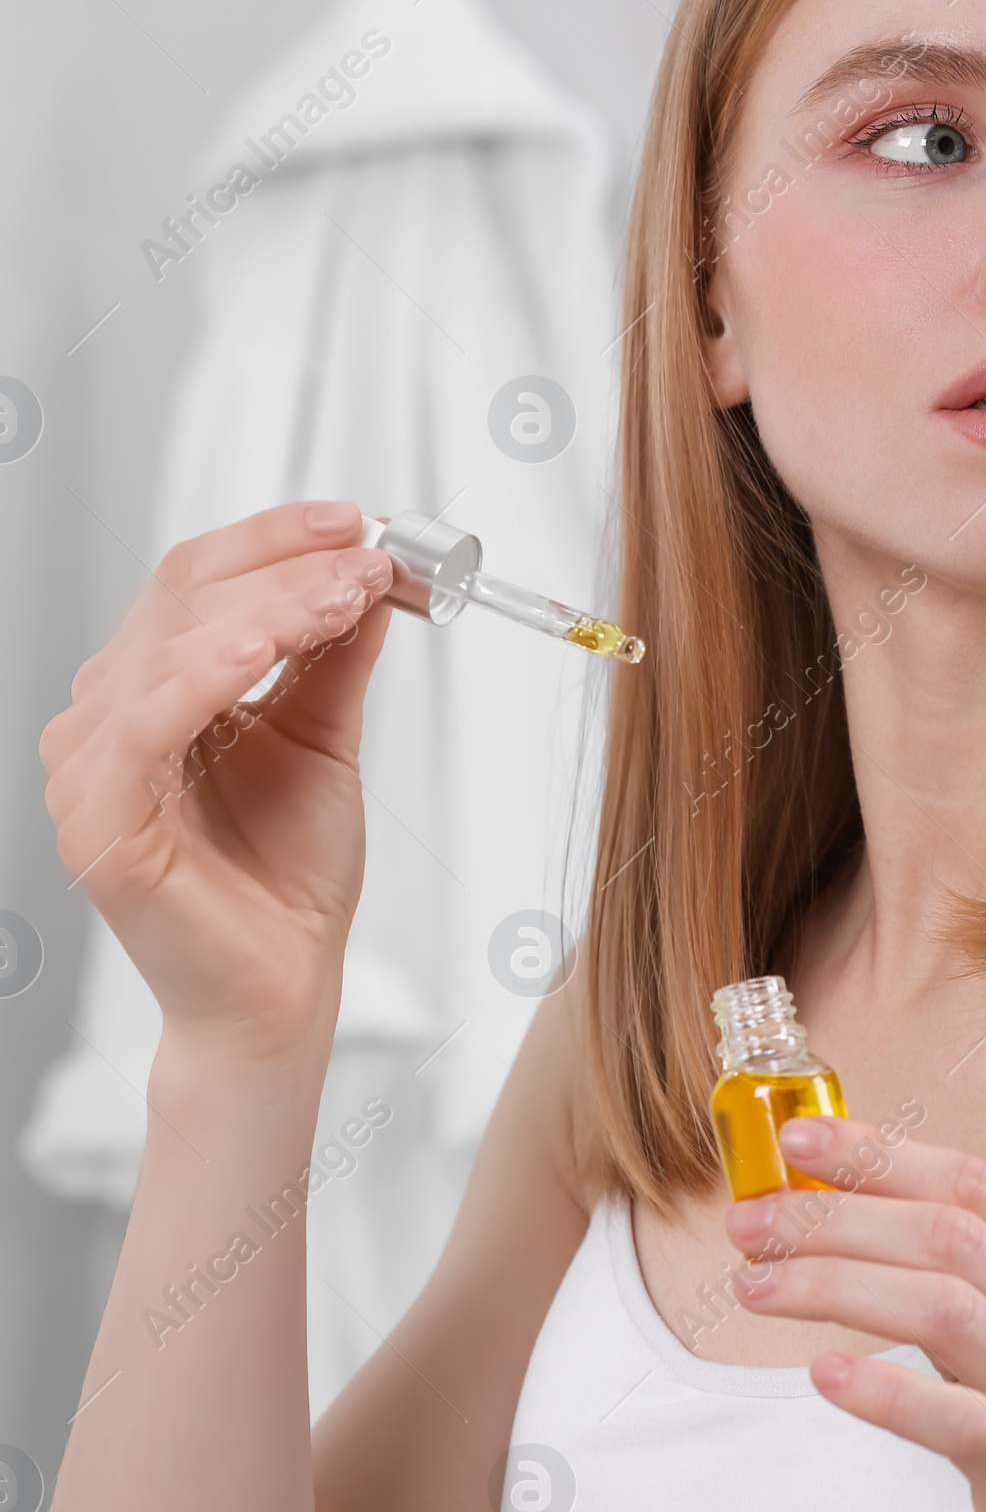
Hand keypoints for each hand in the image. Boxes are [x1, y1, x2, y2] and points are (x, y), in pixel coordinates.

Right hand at [39, 501, 393, 1073]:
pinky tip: (262, 648)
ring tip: (345, 594)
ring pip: (169, 647)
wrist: (283, 986)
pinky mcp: (100, 820)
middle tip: (368, 560)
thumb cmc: (288, 878)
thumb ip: (334, 655)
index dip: (271, 540)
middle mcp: (108, 719)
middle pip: (181, 600)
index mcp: (150, 690)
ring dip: (268, 608)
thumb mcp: (323, 738)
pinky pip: (146, 722)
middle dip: (285, 569)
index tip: (355, 525)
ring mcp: (92, 769)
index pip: (193, 581)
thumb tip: (368, 571)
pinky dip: (206, 672)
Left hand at [725, 1112, 985, 1511]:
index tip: (798, 1138)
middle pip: (952, 1237)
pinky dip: (884, 1390)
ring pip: (945, 1312)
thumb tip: (855, 1218)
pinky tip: (823, 1375)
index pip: (984, 1185)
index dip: (884, 1154)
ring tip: (755, 1286)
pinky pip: (958, 1422)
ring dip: (833, 1287)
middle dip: (835, 1217)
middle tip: (750, 1220)